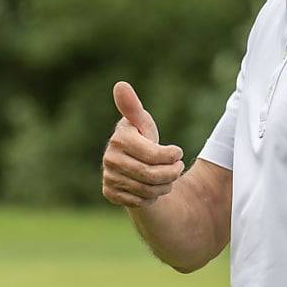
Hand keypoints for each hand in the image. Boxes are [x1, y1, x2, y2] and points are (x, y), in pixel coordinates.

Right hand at [102, 81, 184, 207]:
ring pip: (147, 191)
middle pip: (152, 175)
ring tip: (167, 178)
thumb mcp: (142, 121)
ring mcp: (108, 177)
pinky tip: (152, 188)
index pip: (154, 156)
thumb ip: (133, 106)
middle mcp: (110, 158)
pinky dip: (151, 197)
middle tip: (178, 168)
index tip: (177, 152)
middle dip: (171, 173)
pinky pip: (139, 202)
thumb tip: (120, 84)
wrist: (131, 162)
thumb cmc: (141, 137)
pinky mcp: (110, 193)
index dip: (171, 156)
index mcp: (120, 139)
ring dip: (164, 186)